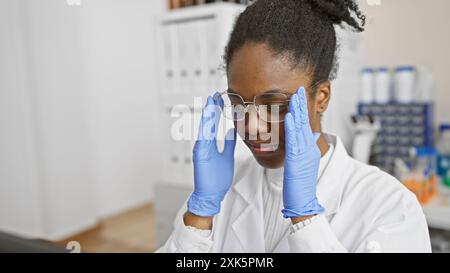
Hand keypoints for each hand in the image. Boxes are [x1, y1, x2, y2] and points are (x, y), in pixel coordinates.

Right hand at [187, 93, 236, 216]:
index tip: (220, 98)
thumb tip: (233, 131)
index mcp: (210, 144)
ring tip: (211, 101)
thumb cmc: (216, 178)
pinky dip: (205, 128)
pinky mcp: (200, 155)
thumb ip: (228, 143)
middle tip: (216, 94)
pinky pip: (203, 139)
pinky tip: (208, 119)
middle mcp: (204, 144)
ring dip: (208, 114)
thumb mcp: (226, 156)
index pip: (213, 123)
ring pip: (204, 128)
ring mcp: (200, 149)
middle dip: (212, 108)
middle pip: (207, 122)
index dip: (217, 110)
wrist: (211, 195)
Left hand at [282, 87, 324, 218]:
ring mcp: (304, 153)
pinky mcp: (298, 159)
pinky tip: (291, 116)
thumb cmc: (300, 185)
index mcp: (309, 149)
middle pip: (305, 122)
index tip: (299, 96)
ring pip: (301, 128)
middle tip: (299, 89)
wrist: (303, 201)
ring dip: (298, 111)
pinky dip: (293, 127)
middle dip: (301, 105)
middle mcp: (309, 149)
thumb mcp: (305, 163)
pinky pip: (295, 140)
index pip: (305, 125)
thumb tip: (313, 135)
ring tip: (295, 97)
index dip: (303, 109)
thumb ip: (307, 148)